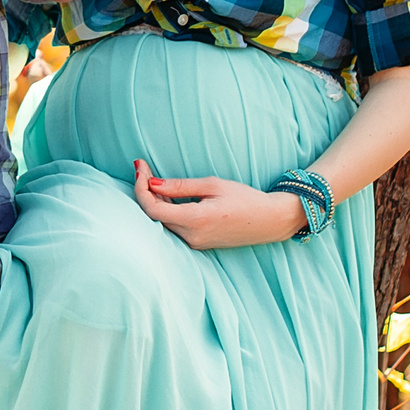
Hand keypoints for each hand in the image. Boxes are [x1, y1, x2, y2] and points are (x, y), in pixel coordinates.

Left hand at [131, 161, 307, 249]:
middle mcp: (192, 236)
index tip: (140, 166)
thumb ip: (180, 186)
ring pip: (162, 222)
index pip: (152, 208)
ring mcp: (195, 243)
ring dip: (154, 200)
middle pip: (154, 215)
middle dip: (144, 190)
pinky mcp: (198, 243)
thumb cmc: (245, 199)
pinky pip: (174, 227)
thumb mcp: (213, 185)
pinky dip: (166, 210)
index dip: (140, 187)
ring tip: (154, 178)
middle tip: (143, 167)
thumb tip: (152, 183)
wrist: (270, 221)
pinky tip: (167, 194)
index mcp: (195, 220)